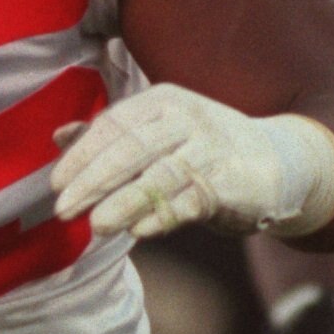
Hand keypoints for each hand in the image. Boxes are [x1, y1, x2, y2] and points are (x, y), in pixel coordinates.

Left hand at [50, 84, 333, 241]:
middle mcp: (186, 119)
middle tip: (64, 209)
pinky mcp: (230, 182)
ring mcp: (211, 149)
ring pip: (159, 175)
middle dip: (93, 180)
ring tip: (96, 226)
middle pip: (131, 148)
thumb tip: (57, 136)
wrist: (278, 160)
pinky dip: (164, 216)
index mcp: (162, 101)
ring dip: (124, 202)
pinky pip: (191, 200)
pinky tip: (139, 232)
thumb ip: (111, 134)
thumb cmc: (203, 149)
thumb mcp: (158, 132)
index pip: (113, 125)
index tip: (56, 184)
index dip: (82, 155)